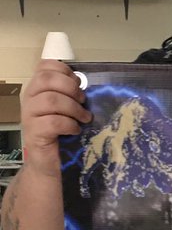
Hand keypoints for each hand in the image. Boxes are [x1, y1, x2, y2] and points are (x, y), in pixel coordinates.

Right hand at [20, 59, 90, 178]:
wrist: (48, 163)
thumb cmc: (59, 134)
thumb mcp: (64, 109)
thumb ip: (68, 93)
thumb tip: (83, 84)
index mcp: (37, 88)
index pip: (44, 66)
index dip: (64, 71)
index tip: (78, 83)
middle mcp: (29, 98)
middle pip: (47, 80)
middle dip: (71, 88)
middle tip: (83, 101)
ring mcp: (29, 116)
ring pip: (52, 100)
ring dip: (74, 108)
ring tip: (84, 118)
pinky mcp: (34, 133)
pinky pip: (54, 122)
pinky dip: (70, 125)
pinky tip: (75, 130)